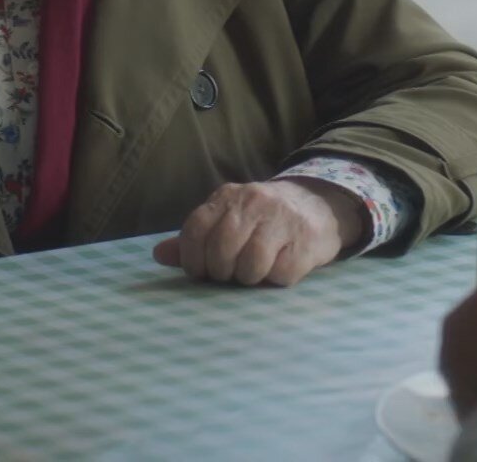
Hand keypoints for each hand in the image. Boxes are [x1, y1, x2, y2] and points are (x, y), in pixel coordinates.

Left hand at [152, 178, 364, 286]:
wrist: (318, 206)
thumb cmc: (263, 221)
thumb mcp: (227, 220)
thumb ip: (195, 238)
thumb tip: (158, 255)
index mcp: (228, 197)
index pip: (196, 228)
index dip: (192, 258)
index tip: (200, 271)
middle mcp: (254, 202)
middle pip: (221, 249)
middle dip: (221, 271)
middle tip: (230, 272)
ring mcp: (281, 220)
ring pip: (250, 264)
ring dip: (249, 277)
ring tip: (255, 271)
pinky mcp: (305, 241)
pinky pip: (280, 274)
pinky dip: (275, 279)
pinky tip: (279, 268)